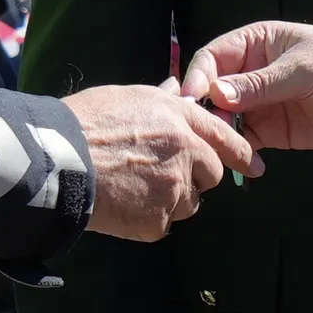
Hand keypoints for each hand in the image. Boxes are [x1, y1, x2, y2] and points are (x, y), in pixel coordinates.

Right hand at [66, 82, 258, 239]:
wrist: (56, 161)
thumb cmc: (83, 124)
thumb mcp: (125, 98)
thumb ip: (160, 99)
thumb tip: (177, 87)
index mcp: (178, 118)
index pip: (223, 135)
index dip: (241, 152)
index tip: (255, 165)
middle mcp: (185, 151)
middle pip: (211, 174)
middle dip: (194, 178)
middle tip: (160, 176)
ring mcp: (174, 188)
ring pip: (189, 203)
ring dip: (171, 200)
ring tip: (133, 189)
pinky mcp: (159, 220)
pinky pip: (163, 224)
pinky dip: (147, 219)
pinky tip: (122, 205)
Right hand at [182, 21, 312, 150]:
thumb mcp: (302, 69)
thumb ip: (260, 83)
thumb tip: (216, 93)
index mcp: (255, 44)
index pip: (212, 58)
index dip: (198, 78)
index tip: (194, 101)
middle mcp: (251, 73)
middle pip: (212, 92)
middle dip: (206, 111)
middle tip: (204, 131)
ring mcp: (260, 103)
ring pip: (226, 119)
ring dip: (220, 134)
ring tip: (221, 150)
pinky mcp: (272, 131)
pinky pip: (246, 141)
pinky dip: (239, 152)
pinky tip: (240, 162)